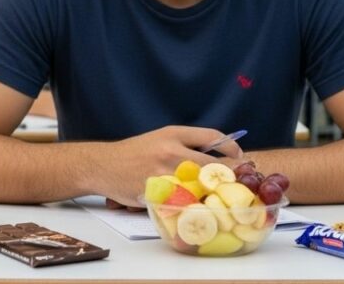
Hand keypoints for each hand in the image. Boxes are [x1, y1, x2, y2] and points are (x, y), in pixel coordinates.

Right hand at [91, 125, 243, 207]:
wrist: (103, 165)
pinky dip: (194, 206)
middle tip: (239, 184)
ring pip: (200, 186)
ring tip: (224, 199)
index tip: (240, 157)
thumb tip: (217, 155)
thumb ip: (185, 144)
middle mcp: (170, 151)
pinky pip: (182, 202)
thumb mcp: (159, 138)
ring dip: (214, 194)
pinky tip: (200, 209)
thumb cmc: (133, 153)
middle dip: (230, 175)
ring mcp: (163, 174)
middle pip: (212, 164)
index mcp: (172, 134)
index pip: (212, 136)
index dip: (231, 148)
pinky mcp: (155, 193)